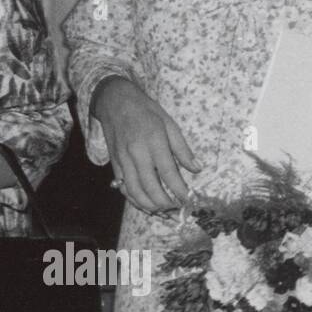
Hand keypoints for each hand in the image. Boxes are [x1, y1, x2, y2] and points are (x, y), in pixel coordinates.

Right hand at [92, 76, 199, 214]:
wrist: (114, 101)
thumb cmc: (145, 110)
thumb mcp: (169, 123)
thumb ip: (182, 148)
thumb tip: (197, 168)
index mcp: (154, 141)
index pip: (169, 174)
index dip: (180, 191)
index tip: (189, 199)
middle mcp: (137, 153)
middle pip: (151, 187)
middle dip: (165, 203)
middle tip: (176, 208)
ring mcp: (123, 160)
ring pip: (135, 191)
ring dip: (149, 206)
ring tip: (162, 210)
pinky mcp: (115, 163)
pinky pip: (123, 187)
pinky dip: (134, 199)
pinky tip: (144, 204)